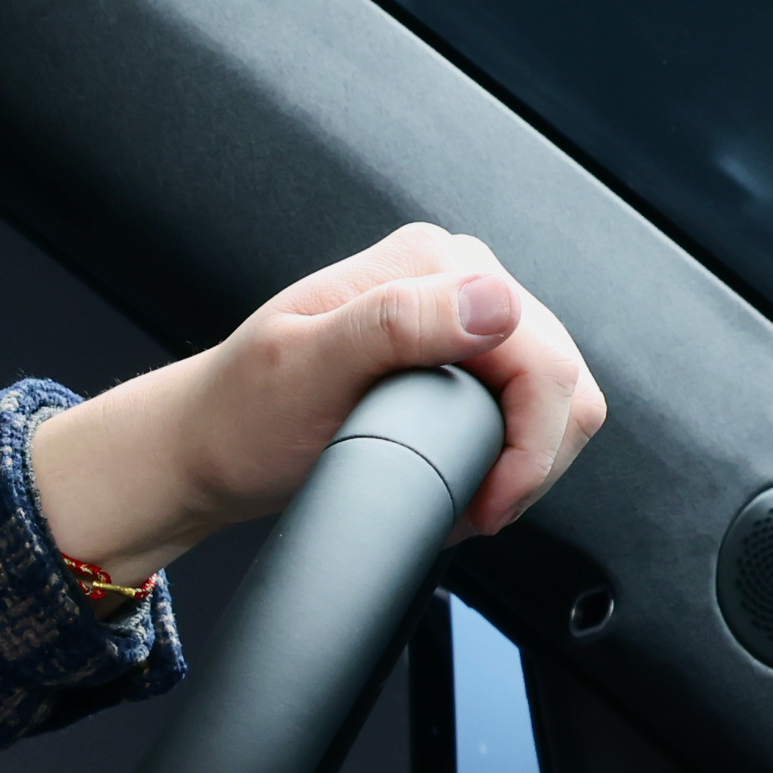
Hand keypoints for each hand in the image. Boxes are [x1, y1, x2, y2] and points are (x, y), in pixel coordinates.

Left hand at [24, 223, 605, 586]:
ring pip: (558, 394)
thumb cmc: (242, 414)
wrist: (211, 445)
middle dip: (531, 458)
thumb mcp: (305, 368)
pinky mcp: (462, 356)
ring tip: (466, 496)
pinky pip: (530, 405)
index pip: (540, 348)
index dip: (530, 441)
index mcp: (427, 263)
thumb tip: (493, 304)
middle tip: (474, 509)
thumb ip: (395, 324)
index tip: (488, 501)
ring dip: (526, 460)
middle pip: (561, 374)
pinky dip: (512, 455)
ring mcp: (461, 315)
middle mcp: (454, 276)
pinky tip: (465, 478)